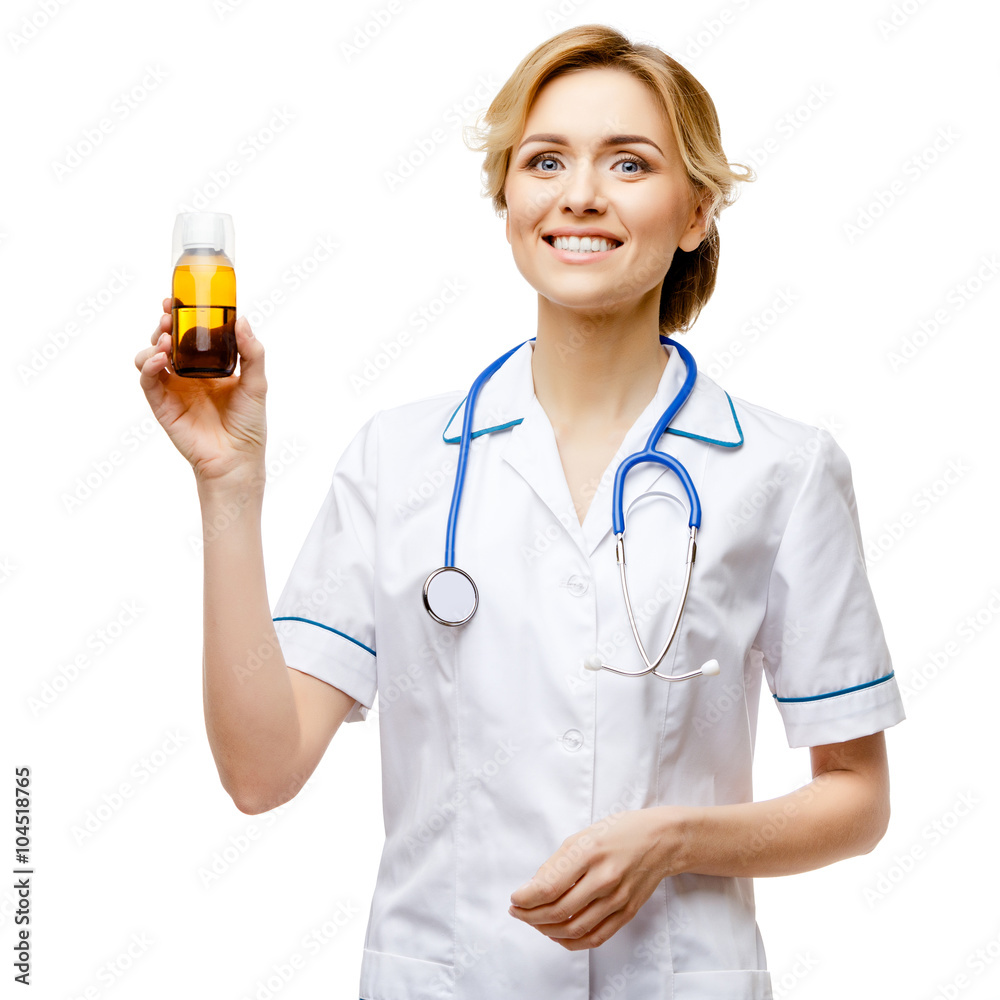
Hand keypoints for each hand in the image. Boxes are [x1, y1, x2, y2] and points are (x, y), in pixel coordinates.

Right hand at [134, 298, 267, 483]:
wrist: (237, 458)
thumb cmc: (248, 424)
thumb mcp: (257, 383)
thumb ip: (252, 352)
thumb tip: (242, 320)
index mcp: (208, 367)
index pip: (188, 335)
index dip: (179, 316)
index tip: (176, 300)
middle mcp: (187, 375)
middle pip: (165, 341)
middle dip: (163, 324)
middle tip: (167, 315)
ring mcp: (172, 389)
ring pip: (150, 357)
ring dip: (153, 343)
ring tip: (164, 340)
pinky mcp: (162, 405)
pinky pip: (147, 380)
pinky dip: (149, 365)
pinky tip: (160, 359)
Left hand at [508, 807, 688, 949]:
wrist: (662, 840)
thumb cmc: (620, 832)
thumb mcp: (584, 835)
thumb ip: (558, 862)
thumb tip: (533, 887)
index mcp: (590, 853)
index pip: (549, 887)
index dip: (526, 899)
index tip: (514, 899)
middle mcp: (604, 878)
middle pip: (558, 911)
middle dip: (530, 916)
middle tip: (517, 912)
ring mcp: (617, 899)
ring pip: (574, 929)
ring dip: (547, 930)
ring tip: (534, 922)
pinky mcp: (627, 913)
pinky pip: (595, 937)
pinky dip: (572, 942)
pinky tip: (558, 934)